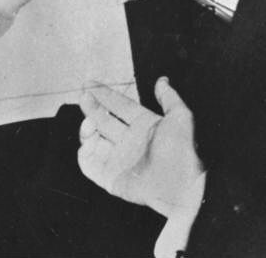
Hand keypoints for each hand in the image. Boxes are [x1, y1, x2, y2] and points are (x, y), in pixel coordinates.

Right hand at [78, 77, 203, 217]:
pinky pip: (88, 164)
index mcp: (144, 126)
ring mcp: (119, 159)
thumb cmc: (182, 151)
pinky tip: (88, 141)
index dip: (105, 94)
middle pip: (103, 120)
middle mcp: (130, 141)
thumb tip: (162, 80)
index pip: (119, 105)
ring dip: (86, 128)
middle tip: (84, 96)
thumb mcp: (180, 117)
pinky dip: (83, 152)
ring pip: (93, 140)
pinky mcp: (111, 178)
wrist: (181, 186)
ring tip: (89, 122)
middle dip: (92, 107)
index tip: (90, 83)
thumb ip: (169, 97)